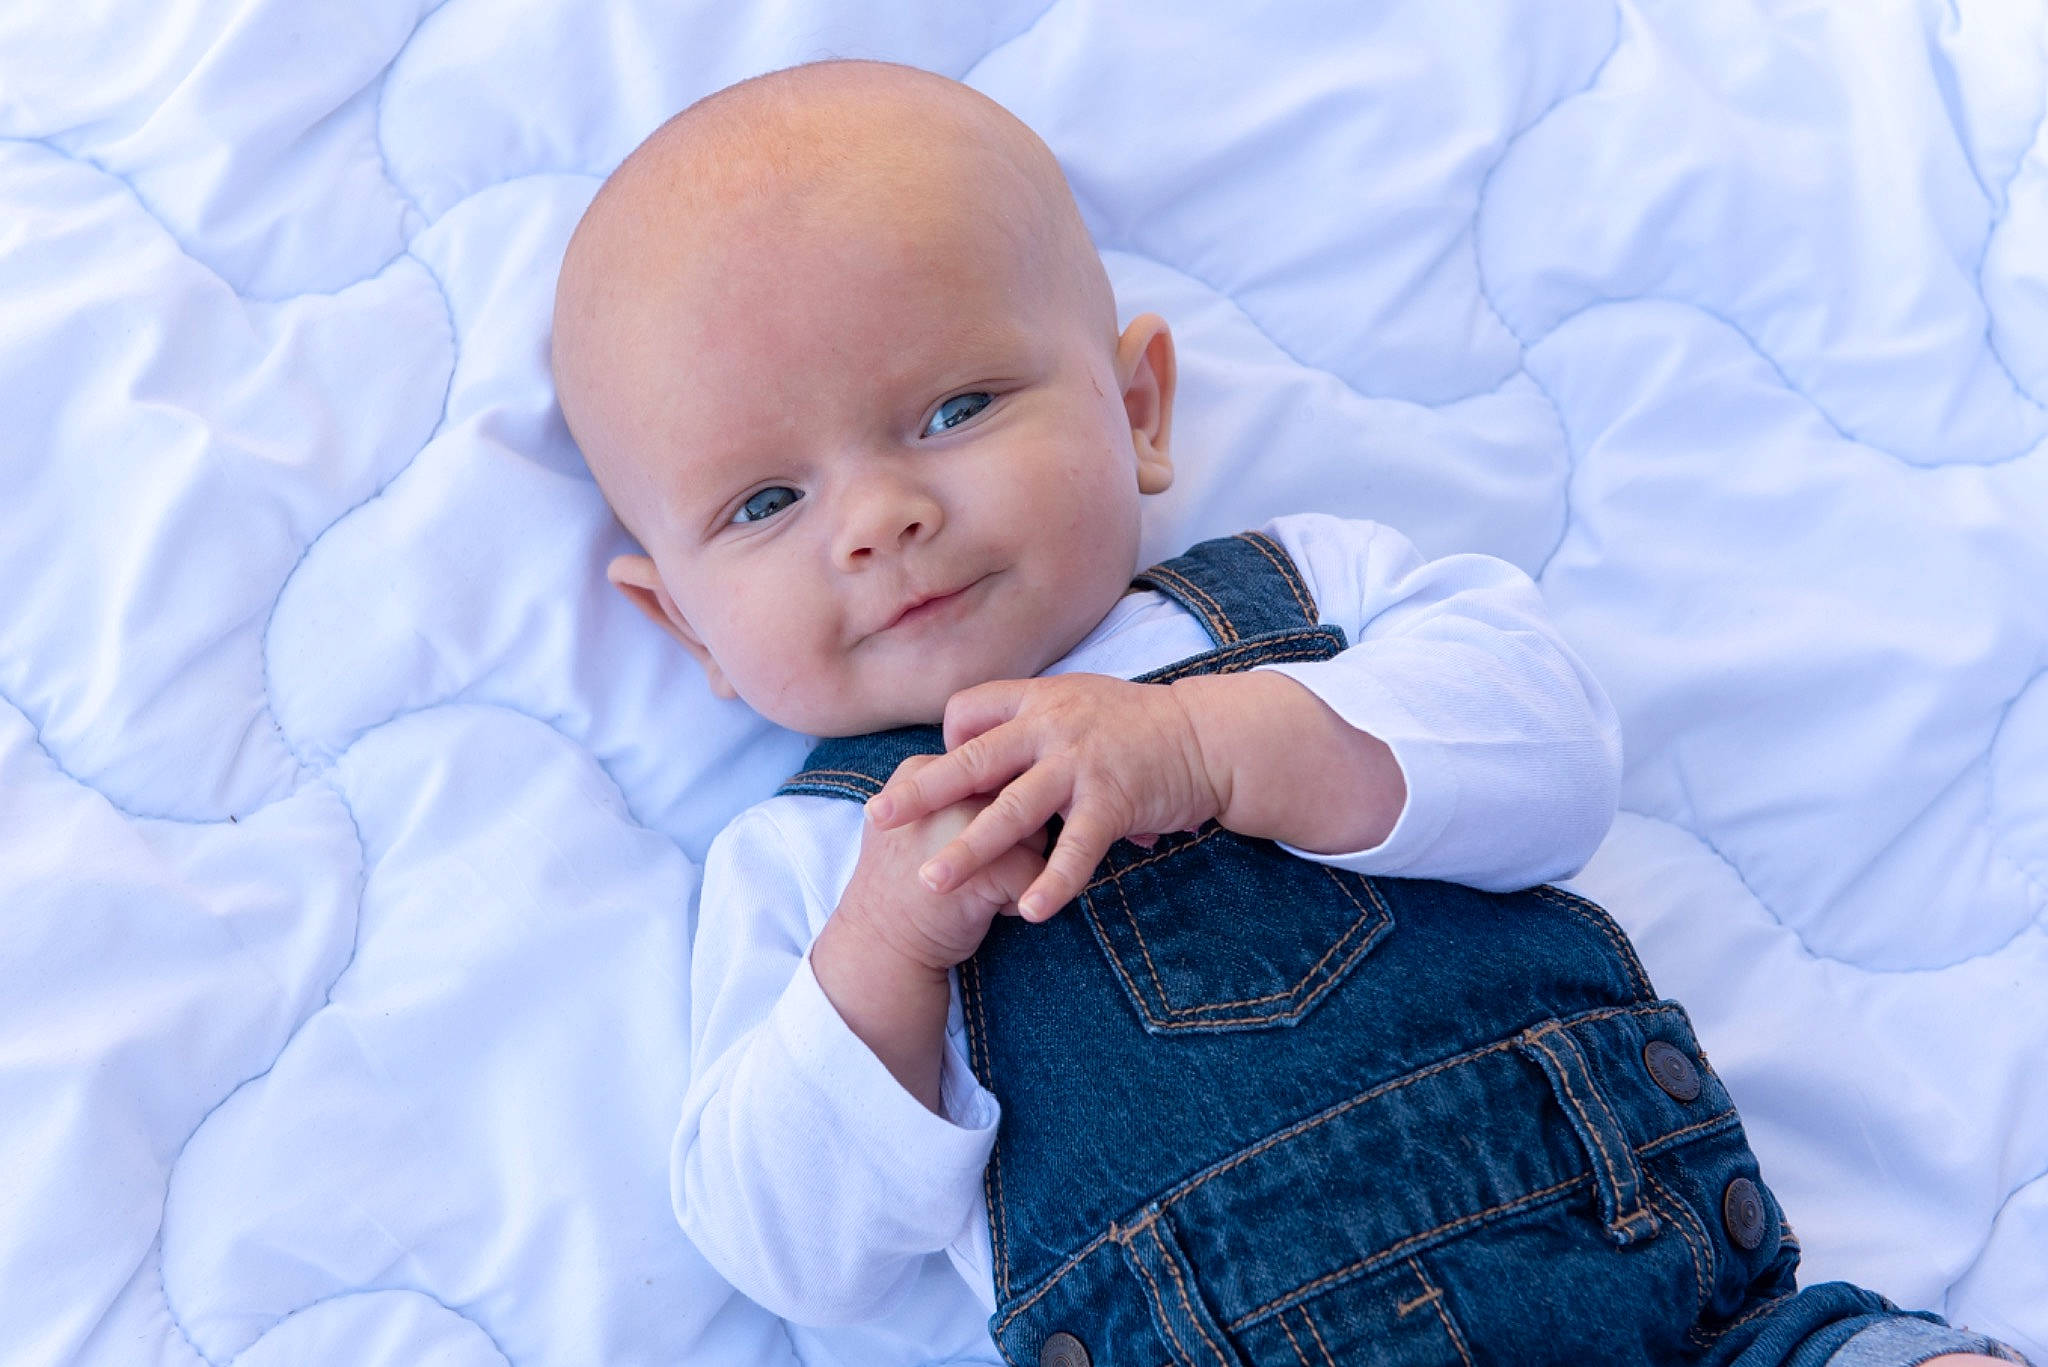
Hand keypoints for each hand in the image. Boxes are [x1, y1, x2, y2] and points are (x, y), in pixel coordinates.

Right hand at [833, 753, 1050, 972]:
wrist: (879, 946)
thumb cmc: (901, 885)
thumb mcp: (908, 819)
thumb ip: (945, 791)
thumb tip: (1007, 776)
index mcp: (921, 770)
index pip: (988, 770)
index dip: (986, 809)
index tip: (953, 841)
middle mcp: (949, 789)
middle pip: (1017, 794)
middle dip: (1009, 837)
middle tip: (974, 869)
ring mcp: (969, 828)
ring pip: (1037, 832)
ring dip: (1019, 866)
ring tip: (980, 889)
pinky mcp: (993, 868)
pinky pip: (1039, 873)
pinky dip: (1021, 899)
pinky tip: (990, 911)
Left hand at [864, 675, 1224, 921]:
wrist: (1208, 736)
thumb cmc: (1140, 726)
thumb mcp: (1078, 704)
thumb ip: (1034, 724)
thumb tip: (989, 745)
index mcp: (1037, 698)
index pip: (968, 712)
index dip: (947, 743)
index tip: (941, 771)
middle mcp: (1051, 724)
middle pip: (971, 760)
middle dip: (920, 792)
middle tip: (877, 818)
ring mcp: (1080, 762)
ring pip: (1011, 810)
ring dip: (968, 849)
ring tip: (931, 881)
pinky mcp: (1113, 799)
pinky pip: (1075, 848)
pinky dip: (1052, 882)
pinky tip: (1030, 910)